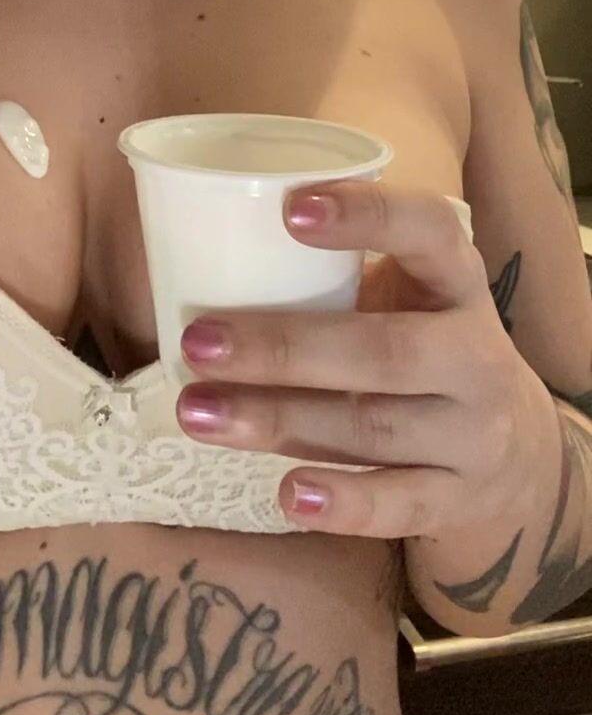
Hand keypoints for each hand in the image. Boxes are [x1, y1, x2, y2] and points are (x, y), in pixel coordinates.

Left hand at [176, 180, 557, 536]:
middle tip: (199, 341)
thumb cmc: (426, 343)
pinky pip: (401, 505)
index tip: (289, 209)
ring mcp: (473, 433)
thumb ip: (335, 277)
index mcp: (458, 281)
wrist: (518, 449)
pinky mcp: (460, 500)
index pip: (430, 231)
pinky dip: (346, 503)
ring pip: (374, 428)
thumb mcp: (407, 294)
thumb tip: (201, 258)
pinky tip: (288, 495)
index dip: (368, 215)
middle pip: (385, 351)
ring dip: (278, 420)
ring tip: (197, 412)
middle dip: (284, 347)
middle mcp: (476, 354)